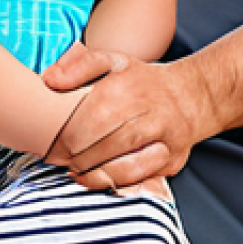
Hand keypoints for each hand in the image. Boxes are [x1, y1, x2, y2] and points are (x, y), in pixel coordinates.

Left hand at [44, 46, 208, 189]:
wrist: (194, 94)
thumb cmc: (144, 81)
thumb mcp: (114, 61)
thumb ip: (79, 66)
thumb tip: (48, 80)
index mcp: (126, 87)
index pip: (88, 116)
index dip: (66, 134)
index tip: (50, 141)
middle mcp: (147, 112)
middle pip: (103, 142)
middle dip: (76, 155)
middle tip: (58, 158)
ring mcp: (163, 138)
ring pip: (124, 165)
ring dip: (94, 173)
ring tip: (75, 172)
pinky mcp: (173, 159)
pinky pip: (142, 177)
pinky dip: (117, 182)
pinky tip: (99, 179)